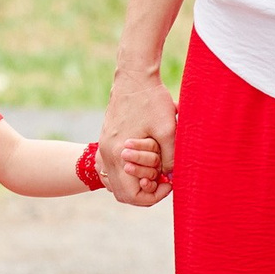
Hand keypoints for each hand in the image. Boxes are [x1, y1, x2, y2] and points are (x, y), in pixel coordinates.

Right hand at [100, 66, 176, 207]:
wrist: (134, 77)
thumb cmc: (151, 101)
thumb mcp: (168, 130)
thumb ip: (170, 158)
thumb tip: (170, 177)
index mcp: (118, 154)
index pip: (130, 195)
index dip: (152, 196)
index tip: (168, 183)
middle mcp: (106, 154)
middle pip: (122, 193)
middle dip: (144, 192)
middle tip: (163, 179)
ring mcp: (104, 147)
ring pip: (116, 182)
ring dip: (136, 182)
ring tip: (155, 169)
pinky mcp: (106, 140)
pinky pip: (114, 168)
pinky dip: (128, 172)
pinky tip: (145, 161)